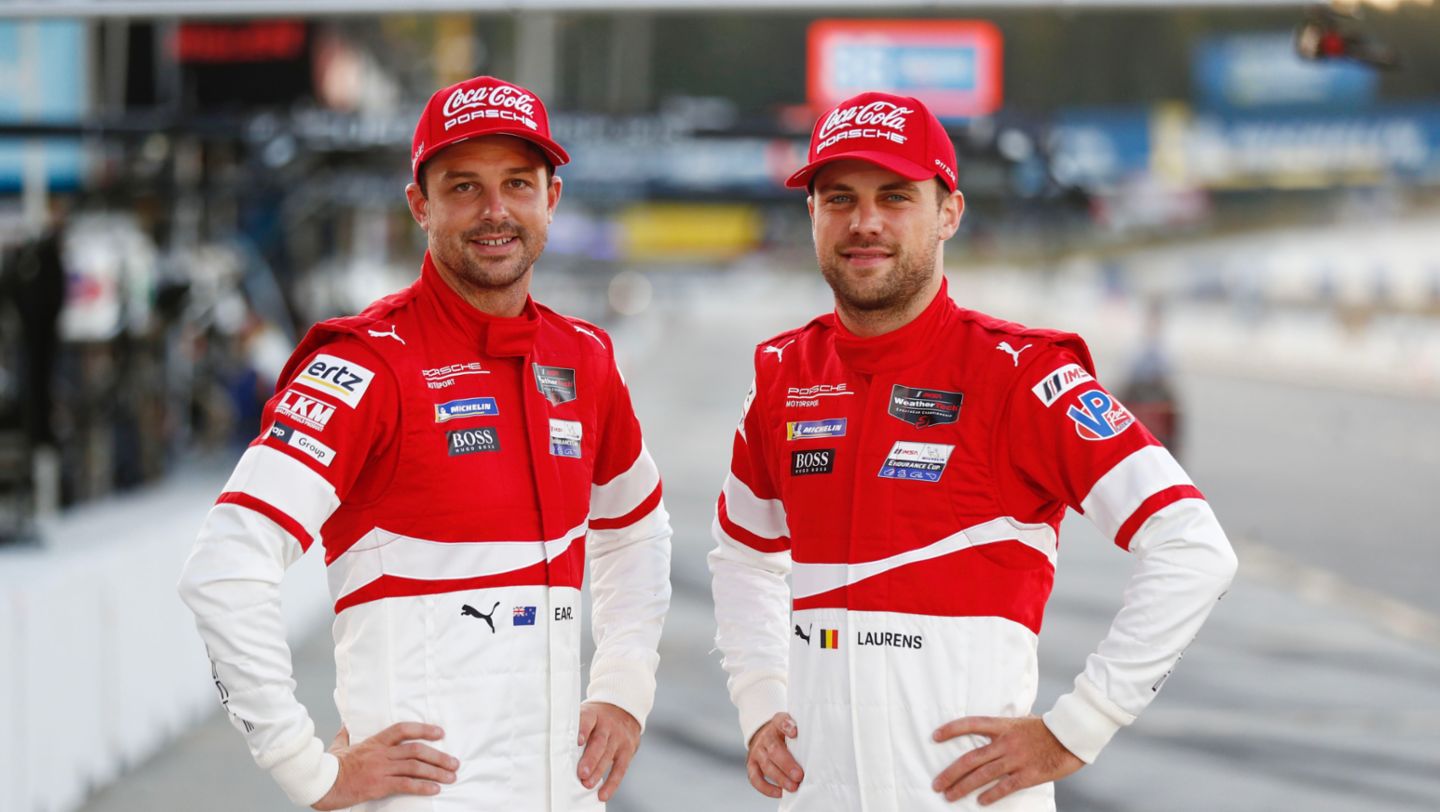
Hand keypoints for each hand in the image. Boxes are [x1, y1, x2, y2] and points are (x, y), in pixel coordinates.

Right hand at [311, 722, 458, 809]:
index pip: (404, 729)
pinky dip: (422, 787)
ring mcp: (381, 769)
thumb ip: (347, 734)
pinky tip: (435, 789)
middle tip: (454, 762)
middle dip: (439, 756)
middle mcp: (382, 753)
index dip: (424, 729)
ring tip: (451, 776)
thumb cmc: (330, 765)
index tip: (440, 733)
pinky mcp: (379, 786)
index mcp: (375, 742)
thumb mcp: (339, 744)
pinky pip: (406, 785)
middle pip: (417, 750)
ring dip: (437, 772)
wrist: (322, 783)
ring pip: (415, 767)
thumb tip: (347, 725)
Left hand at [576, 701, 641, 801]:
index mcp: (594, 714)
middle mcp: (608, 725)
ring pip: (609, 755)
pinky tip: (603, 793)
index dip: (583, 730)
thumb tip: (557, 748)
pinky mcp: (628, 750)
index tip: (577, 741)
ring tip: (588, 784)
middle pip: (599, 741)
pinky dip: (612, 783)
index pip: (588, 720)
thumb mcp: (587, 714)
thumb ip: (575, 728)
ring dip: (598, 772)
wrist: (625, 709)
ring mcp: (619, 738)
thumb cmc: (598, 718)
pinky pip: (621, 769)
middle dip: (590, 758)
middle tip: (582, 773)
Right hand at [746, 712, 803, 798]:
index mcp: (777, 724)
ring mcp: (757, 751)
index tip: (795, 733)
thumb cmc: (785, 735)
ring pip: (766, 765)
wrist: (764, 735)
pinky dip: (766, 788)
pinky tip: (780, 793)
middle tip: (799, 776)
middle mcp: (765, 737)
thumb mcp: (793, 727)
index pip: (780, 721)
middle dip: (787, 764)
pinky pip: (755, 778)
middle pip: (774, 750)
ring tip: (793, 787)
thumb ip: (803, 733)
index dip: (787, 726)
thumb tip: (822, 747)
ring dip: (780, 778)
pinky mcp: (751, 765)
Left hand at [931, 716, 1082, 805]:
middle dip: (951, 772)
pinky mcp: (1029, 775)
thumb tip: (989, 731)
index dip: (951, 729)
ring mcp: (1017, 759)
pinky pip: (1006, 787)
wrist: (1073, 735)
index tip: (934, 736)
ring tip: (949, 795)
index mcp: (1004, 725)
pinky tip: (980, 802)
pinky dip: (991, 795)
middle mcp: (1006, 742)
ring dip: (963, 786)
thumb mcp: (1023, 721)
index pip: (971, 724)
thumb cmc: (1048, 728)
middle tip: (936, 784)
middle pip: (971, 758)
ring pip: (983, 774)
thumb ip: (1005, 728)